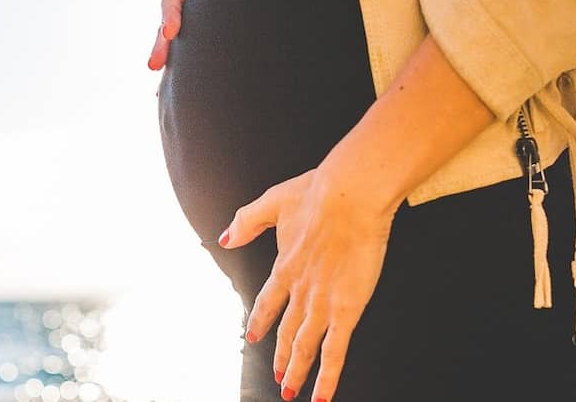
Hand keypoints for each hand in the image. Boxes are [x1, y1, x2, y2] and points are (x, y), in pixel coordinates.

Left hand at [217, 163, 395, 401]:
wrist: (349, 196)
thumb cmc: (319, 193)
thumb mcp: (274, 201)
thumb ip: (247, 221)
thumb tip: (225, 237)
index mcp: (284, 265)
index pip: (268, 302)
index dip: (261, 321)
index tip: (253, 335)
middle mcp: (300, 289)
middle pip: (287, 331)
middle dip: (280, 355)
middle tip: (276, 375)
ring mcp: (322, 302)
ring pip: (306, 347)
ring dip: (296, 371)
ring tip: (291, 390)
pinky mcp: (347, 308)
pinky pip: (335, 350)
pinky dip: (328, 376)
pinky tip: (322, 394)